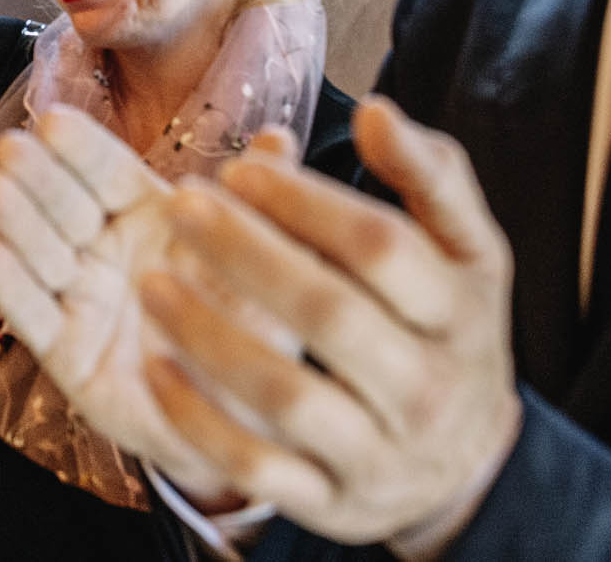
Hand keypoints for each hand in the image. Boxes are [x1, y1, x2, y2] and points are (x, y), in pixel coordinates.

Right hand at [0, 103, 239, 500]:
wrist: (245, 423)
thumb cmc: (258, 331)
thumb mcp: (269, 266)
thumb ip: (260, 203)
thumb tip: (281, 137)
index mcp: (150, 216)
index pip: (110, 172)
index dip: (83, 149)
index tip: (55, 122)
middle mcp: (107, 249)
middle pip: (66, 205)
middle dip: (38, 176)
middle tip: (12, 150)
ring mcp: (80, 297)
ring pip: (40, 251)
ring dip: (14, 219)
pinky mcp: (62, 350)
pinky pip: (32, 316)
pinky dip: (8, 285)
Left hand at [138, 95, 522, 546]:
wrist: (461, 459)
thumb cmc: (440, 322)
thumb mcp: (460, 247)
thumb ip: (428, 174)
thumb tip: (381, 111)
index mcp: (457, 309)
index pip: (380, 247)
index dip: (304, 202)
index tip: (239, 165)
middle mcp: (424, 384)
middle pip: (329, 313)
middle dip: (246, 254)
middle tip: (180, 203)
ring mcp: (379, 450)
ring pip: (286, 394)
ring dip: (209, 334)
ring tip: (149, 281)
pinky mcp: (331, 500)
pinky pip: (257, 465)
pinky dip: (199, 417)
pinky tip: (154, 365)